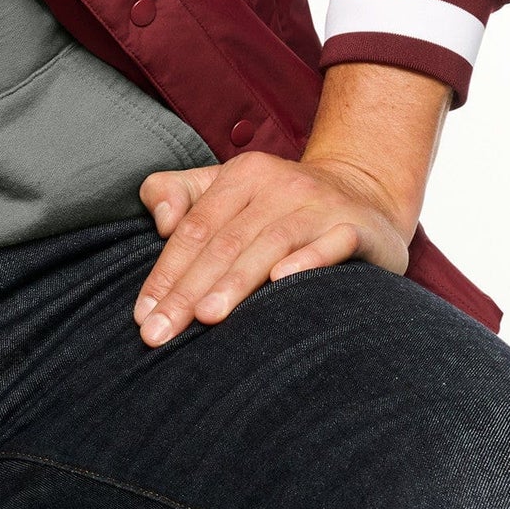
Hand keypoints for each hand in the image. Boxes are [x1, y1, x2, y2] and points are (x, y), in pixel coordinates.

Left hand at [132, 150, 412, 346]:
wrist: (365, 193)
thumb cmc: (279, 203)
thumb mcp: (226, 187)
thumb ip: (178, 194)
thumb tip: (161, 222)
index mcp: (243, 175)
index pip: (194, 228)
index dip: (166, 272)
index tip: (143, 316)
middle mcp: (280, 185)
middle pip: (225, 241)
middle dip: (188, 290)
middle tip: (160, 333)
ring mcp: (321, 204)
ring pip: (270, 244)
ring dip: (236, 282)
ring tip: (206, 318)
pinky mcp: (357, 226)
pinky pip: (332, 243)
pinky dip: (308, 259)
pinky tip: (282, 280)